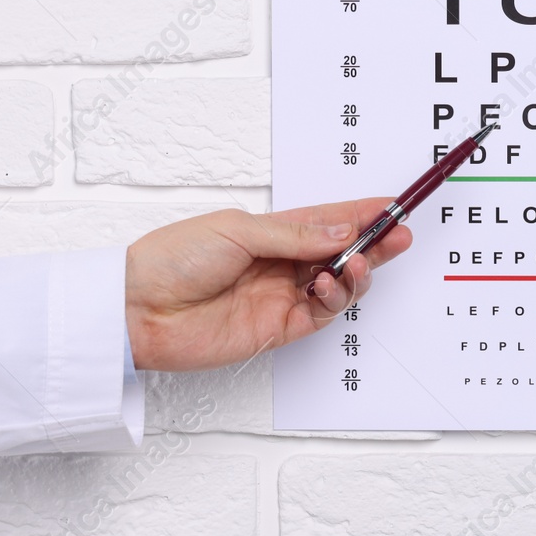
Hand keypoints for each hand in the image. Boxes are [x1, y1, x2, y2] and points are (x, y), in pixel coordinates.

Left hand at [123, 200, 411, 371]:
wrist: (137, 309)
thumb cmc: (172, 259)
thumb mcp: (237, 229)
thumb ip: (296, 234)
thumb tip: (342, 229)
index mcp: (270, 231)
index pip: (327, 220)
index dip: (361, 213)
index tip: (392, 206)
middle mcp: (280, 263)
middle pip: (341, 252)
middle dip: (373, 243)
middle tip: (399, 233)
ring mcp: (280, 297)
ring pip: (338, 284)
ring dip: (356, 272)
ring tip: (354, 263)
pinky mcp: (277, 329)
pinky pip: (321, 314)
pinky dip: (333, 298)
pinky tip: (327, 283)